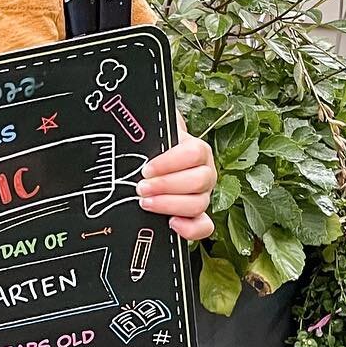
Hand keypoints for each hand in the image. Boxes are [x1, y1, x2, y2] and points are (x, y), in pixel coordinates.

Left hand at [138, 121, 215, 241]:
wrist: (151, 166)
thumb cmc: (154, 150)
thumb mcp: (154, 135)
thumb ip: (151, 127)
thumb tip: (140, 117)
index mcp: (198, 150)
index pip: (194, 153)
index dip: (170, 162)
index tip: (147, 169)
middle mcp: (205, 173)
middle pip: (198, 181)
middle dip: (166, 186)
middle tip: (142, 188)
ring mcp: (202, 196)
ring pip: (199, 203)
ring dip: (170, 205)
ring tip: (147, 203)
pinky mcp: (196, 216)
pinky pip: (204, 226)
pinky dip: (190, 229)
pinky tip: (172, 223)